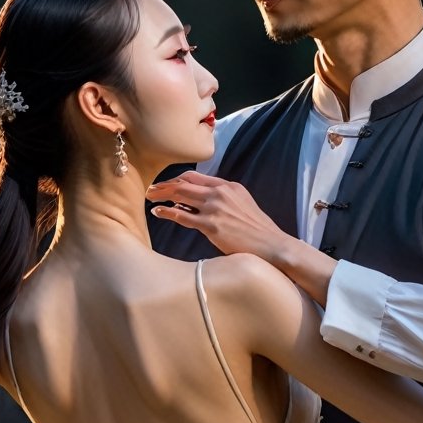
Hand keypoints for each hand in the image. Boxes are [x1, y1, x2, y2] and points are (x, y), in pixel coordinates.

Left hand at [151, 175, 333, 305]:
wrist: (272, 245)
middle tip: (152, 190)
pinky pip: (182, 216)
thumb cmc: (257, 230)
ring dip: (162, 196)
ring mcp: (215, 208)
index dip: (177, 180)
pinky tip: (158, 212)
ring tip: (150, 199)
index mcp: (228, 186)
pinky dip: (167, 212)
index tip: (166, 185)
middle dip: (165, 185)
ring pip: (181, 196)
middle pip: (184, 183)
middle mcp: (221, 193)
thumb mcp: (242, 205)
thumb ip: (225, 199)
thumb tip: (203, 202)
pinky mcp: (211, 226)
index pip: (195, 177)